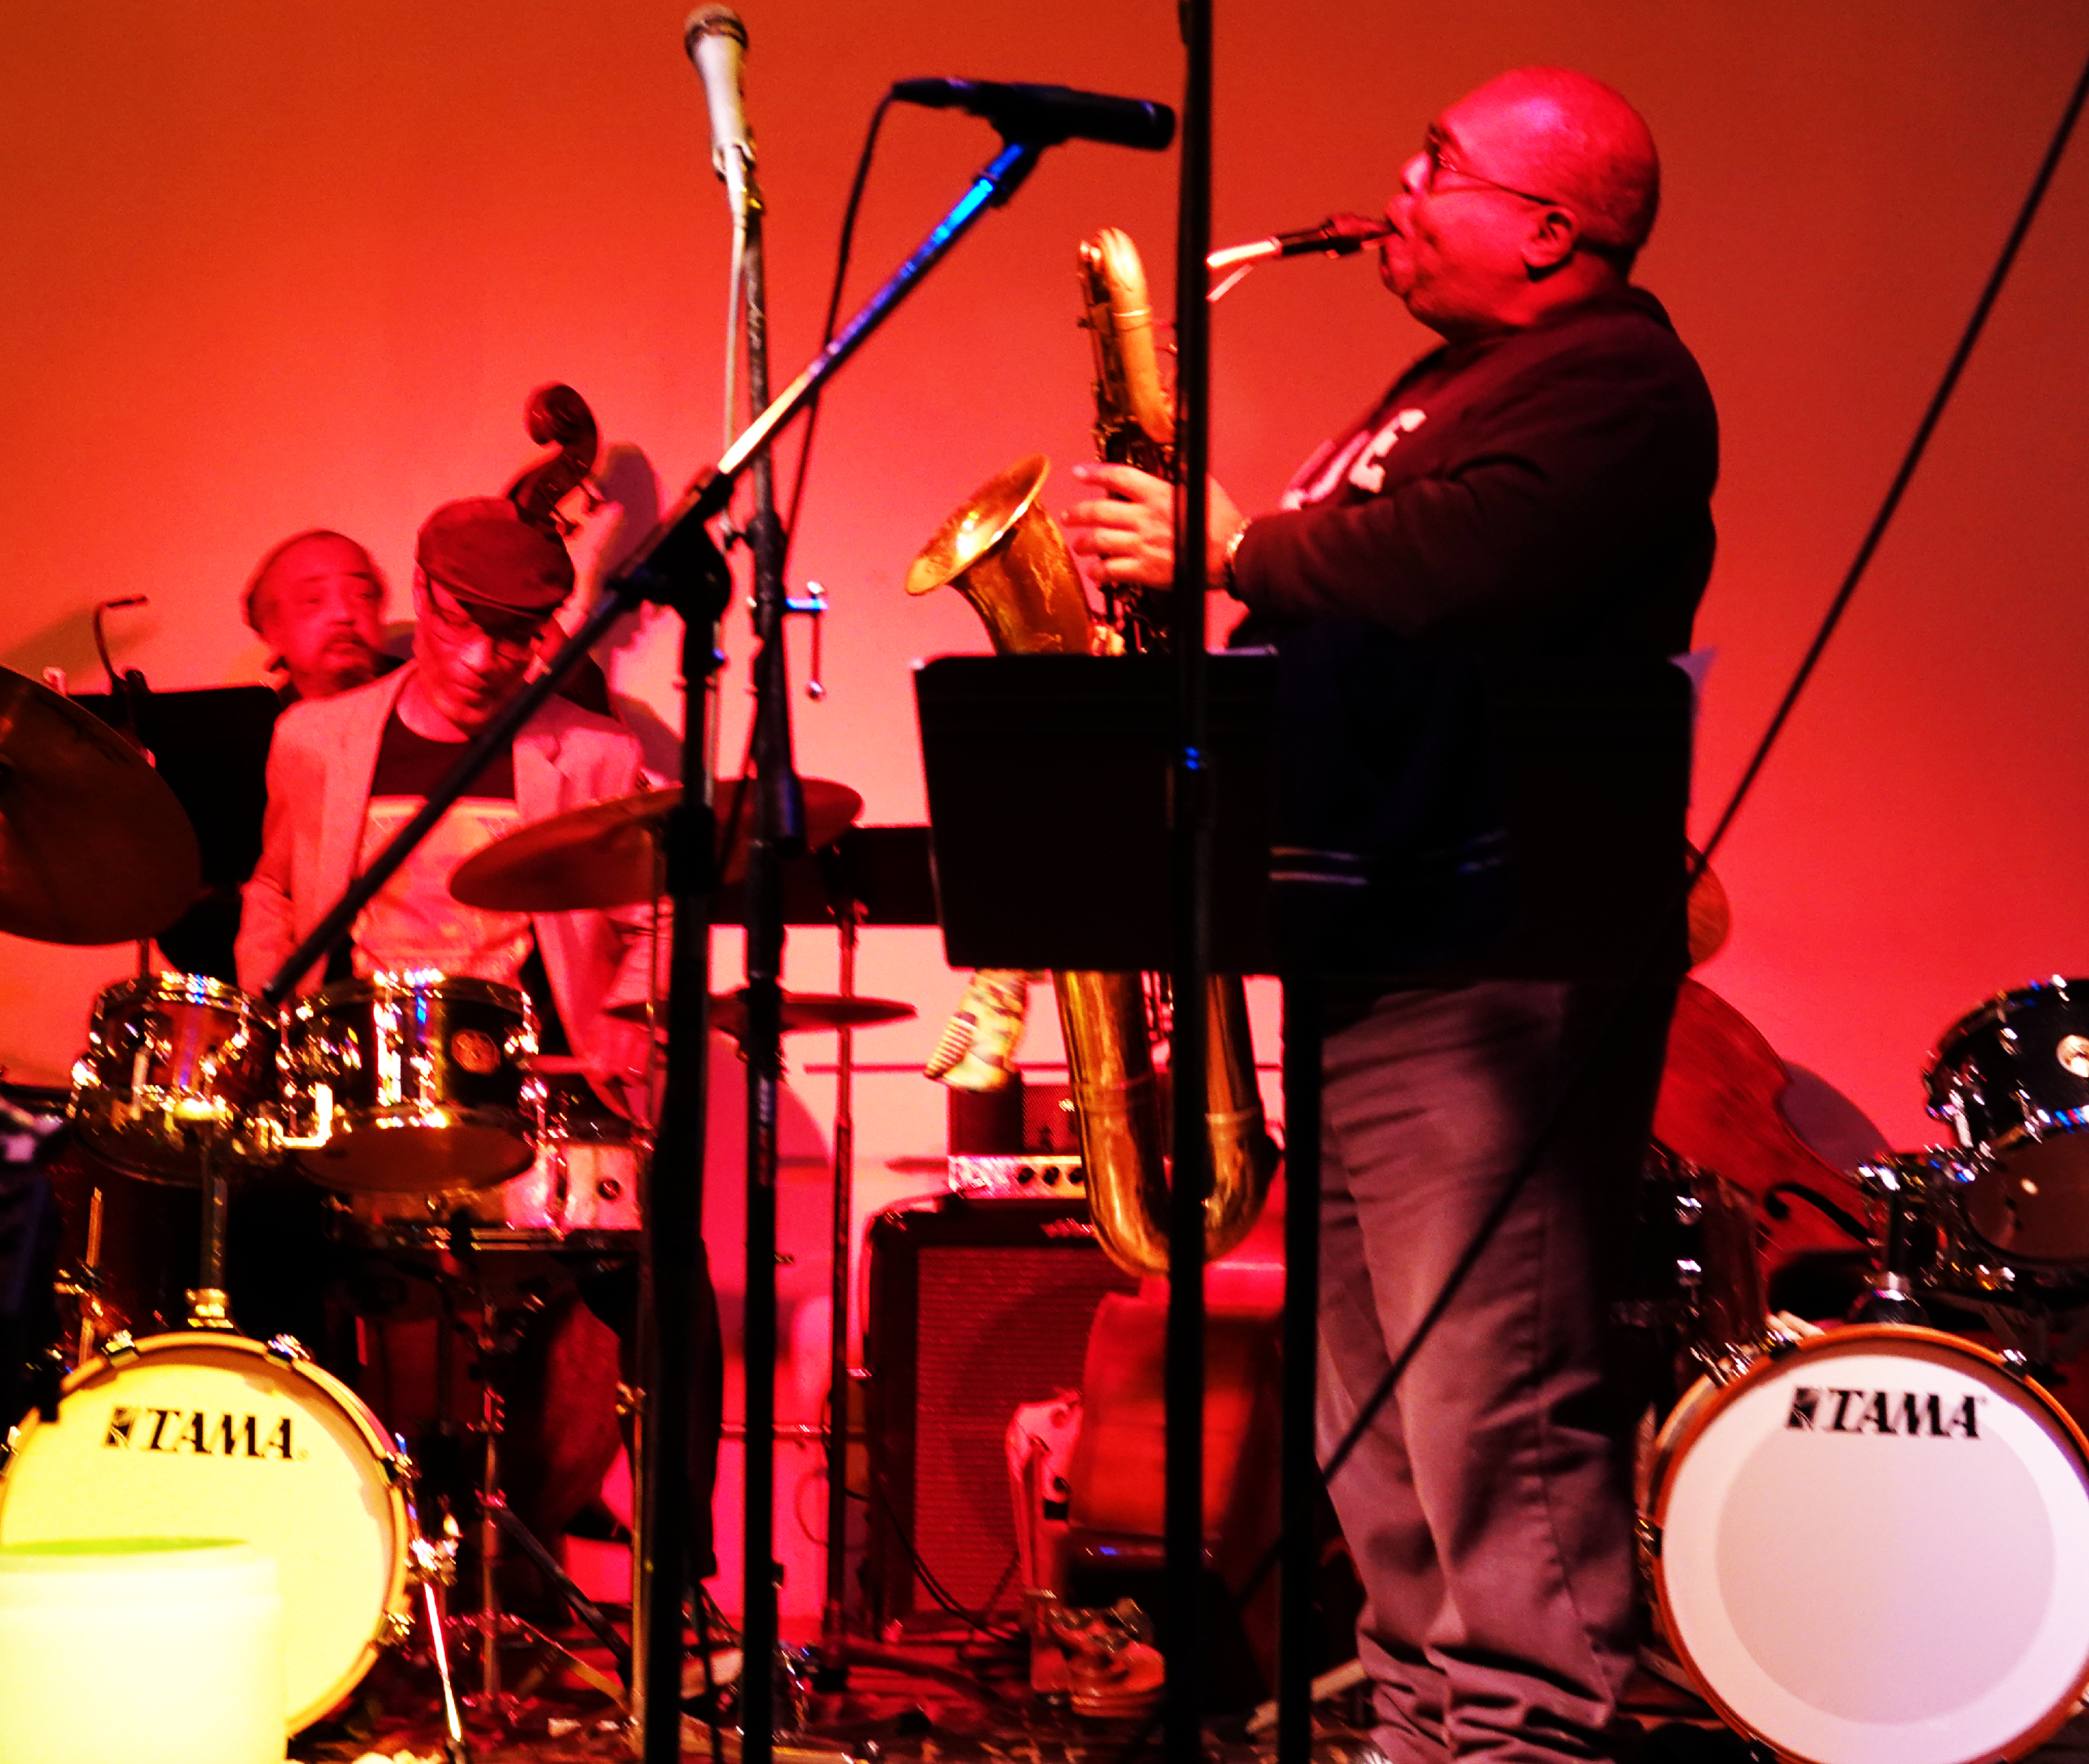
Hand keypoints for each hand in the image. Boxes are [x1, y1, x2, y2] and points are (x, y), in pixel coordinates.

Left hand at [1061, 463, 1245, 592]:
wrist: (1233, 555)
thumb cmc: (1223, 522)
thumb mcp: (1204, 486)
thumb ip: (1182, 474)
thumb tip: (1173, 460)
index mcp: (1158, 494)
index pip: (1118, 477)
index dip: (1094, 473)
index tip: (1078, 473)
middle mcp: (1145, 517)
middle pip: (1098, 511)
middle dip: (1078, 513)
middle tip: (1070, 516)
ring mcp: (1143, 545)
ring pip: (1098, 541)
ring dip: (1083, 543)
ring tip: (1079, 545)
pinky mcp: (1145, 571)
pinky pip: (1110, 571)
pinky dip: (1098, 572)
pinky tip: (1096, 572)